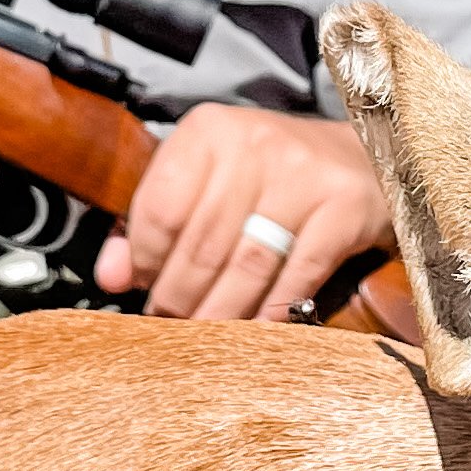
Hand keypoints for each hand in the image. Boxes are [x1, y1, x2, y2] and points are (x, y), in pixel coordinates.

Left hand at [98, 104, 394, 324]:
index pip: (161, 207)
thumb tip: (111, 276)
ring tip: (206, 339)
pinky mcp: (344, 207)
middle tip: (172, 328)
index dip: (146, 260)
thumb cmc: (268, 175)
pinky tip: (256, 332)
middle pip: (202, 243)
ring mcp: (303, 175)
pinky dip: (272, 311)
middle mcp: (254, 144)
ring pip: (247, 264)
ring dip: (221, 313)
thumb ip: (154, 222)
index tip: (144, 288)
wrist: (359, 157)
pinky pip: (298, 275)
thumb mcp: (206, 179)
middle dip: (180, 297)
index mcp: (209, 131)